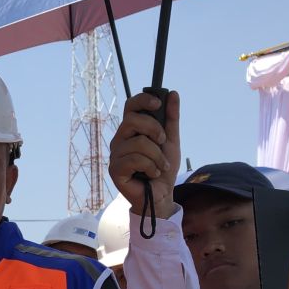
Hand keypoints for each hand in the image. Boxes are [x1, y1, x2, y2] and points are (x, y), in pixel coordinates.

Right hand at [108, 91, 181, 219]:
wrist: (162, 194)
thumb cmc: (163, 168)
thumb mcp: (171, 140)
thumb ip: (171, 119)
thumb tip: (173, 94)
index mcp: (131, 130)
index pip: (130, 106)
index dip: (142, 101)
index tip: (158, 104)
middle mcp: (120, 140)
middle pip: (131, 121)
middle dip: (153, 129)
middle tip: (162, 142)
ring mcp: (115, 155)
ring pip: (137, 143)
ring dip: (156, 155)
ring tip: (160, 166)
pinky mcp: (115, 170)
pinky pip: (135, 160)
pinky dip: (150, 167)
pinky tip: (152, 174)